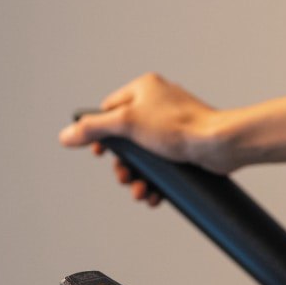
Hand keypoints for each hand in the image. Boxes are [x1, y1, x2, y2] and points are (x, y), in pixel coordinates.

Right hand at [59, 73, 238, 204]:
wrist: (220, 144)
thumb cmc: (178, 126)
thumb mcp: (127, 124)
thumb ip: (93, 129)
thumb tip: (65, 135)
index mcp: (144, 88)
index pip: (110, 108)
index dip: (101, 133)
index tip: (100, 153)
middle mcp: (159, 102)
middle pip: (126, 137)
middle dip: (124, 164)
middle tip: (124, 178)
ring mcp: (173, 125)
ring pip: (145, 155)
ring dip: (138, 177)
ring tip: (141, 192)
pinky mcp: (186, 145)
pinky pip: (163, 164)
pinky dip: (156, 181)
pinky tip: (154, 196)